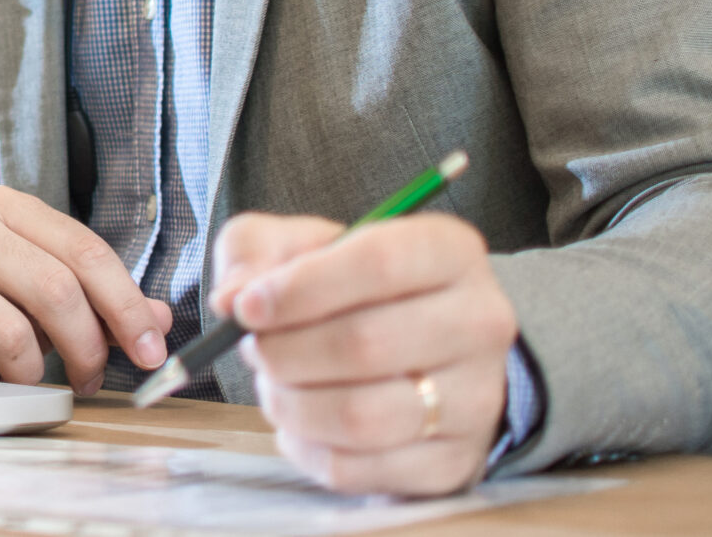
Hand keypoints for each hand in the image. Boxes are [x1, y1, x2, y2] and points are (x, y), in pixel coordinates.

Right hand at [0, 185, 173, 396]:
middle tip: (90, 379)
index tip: (149, 351)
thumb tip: (158, 321)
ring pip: (11, 336)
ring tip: (26, 377)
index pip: (83, 252)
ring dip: (33, 373)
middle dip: (87, 348)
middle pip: (54, 290)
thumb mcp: (26, 280)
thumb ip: (92, 296)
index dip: (126, 306)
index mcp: (2, 208)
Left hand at [214, 212, 518, 495]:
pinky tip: (296, 421)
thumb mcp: (301, 244)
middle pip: (365, 345)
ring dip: (290, 403)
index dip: (299, 288)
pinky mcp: (452, 462)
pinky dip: (304, 447)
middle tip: (255, 348)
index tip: (248, 306)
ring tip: (274, 383)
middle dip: (284, 351)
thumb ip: (257, 251)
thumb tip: (232, 298)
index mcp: (449, 251)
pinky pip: (357, 468)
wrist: (421, 349)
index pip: (378, 263)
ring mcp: (475, 399)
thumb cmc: (350, 287)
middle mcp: (479, 323)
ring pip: (361, 417)